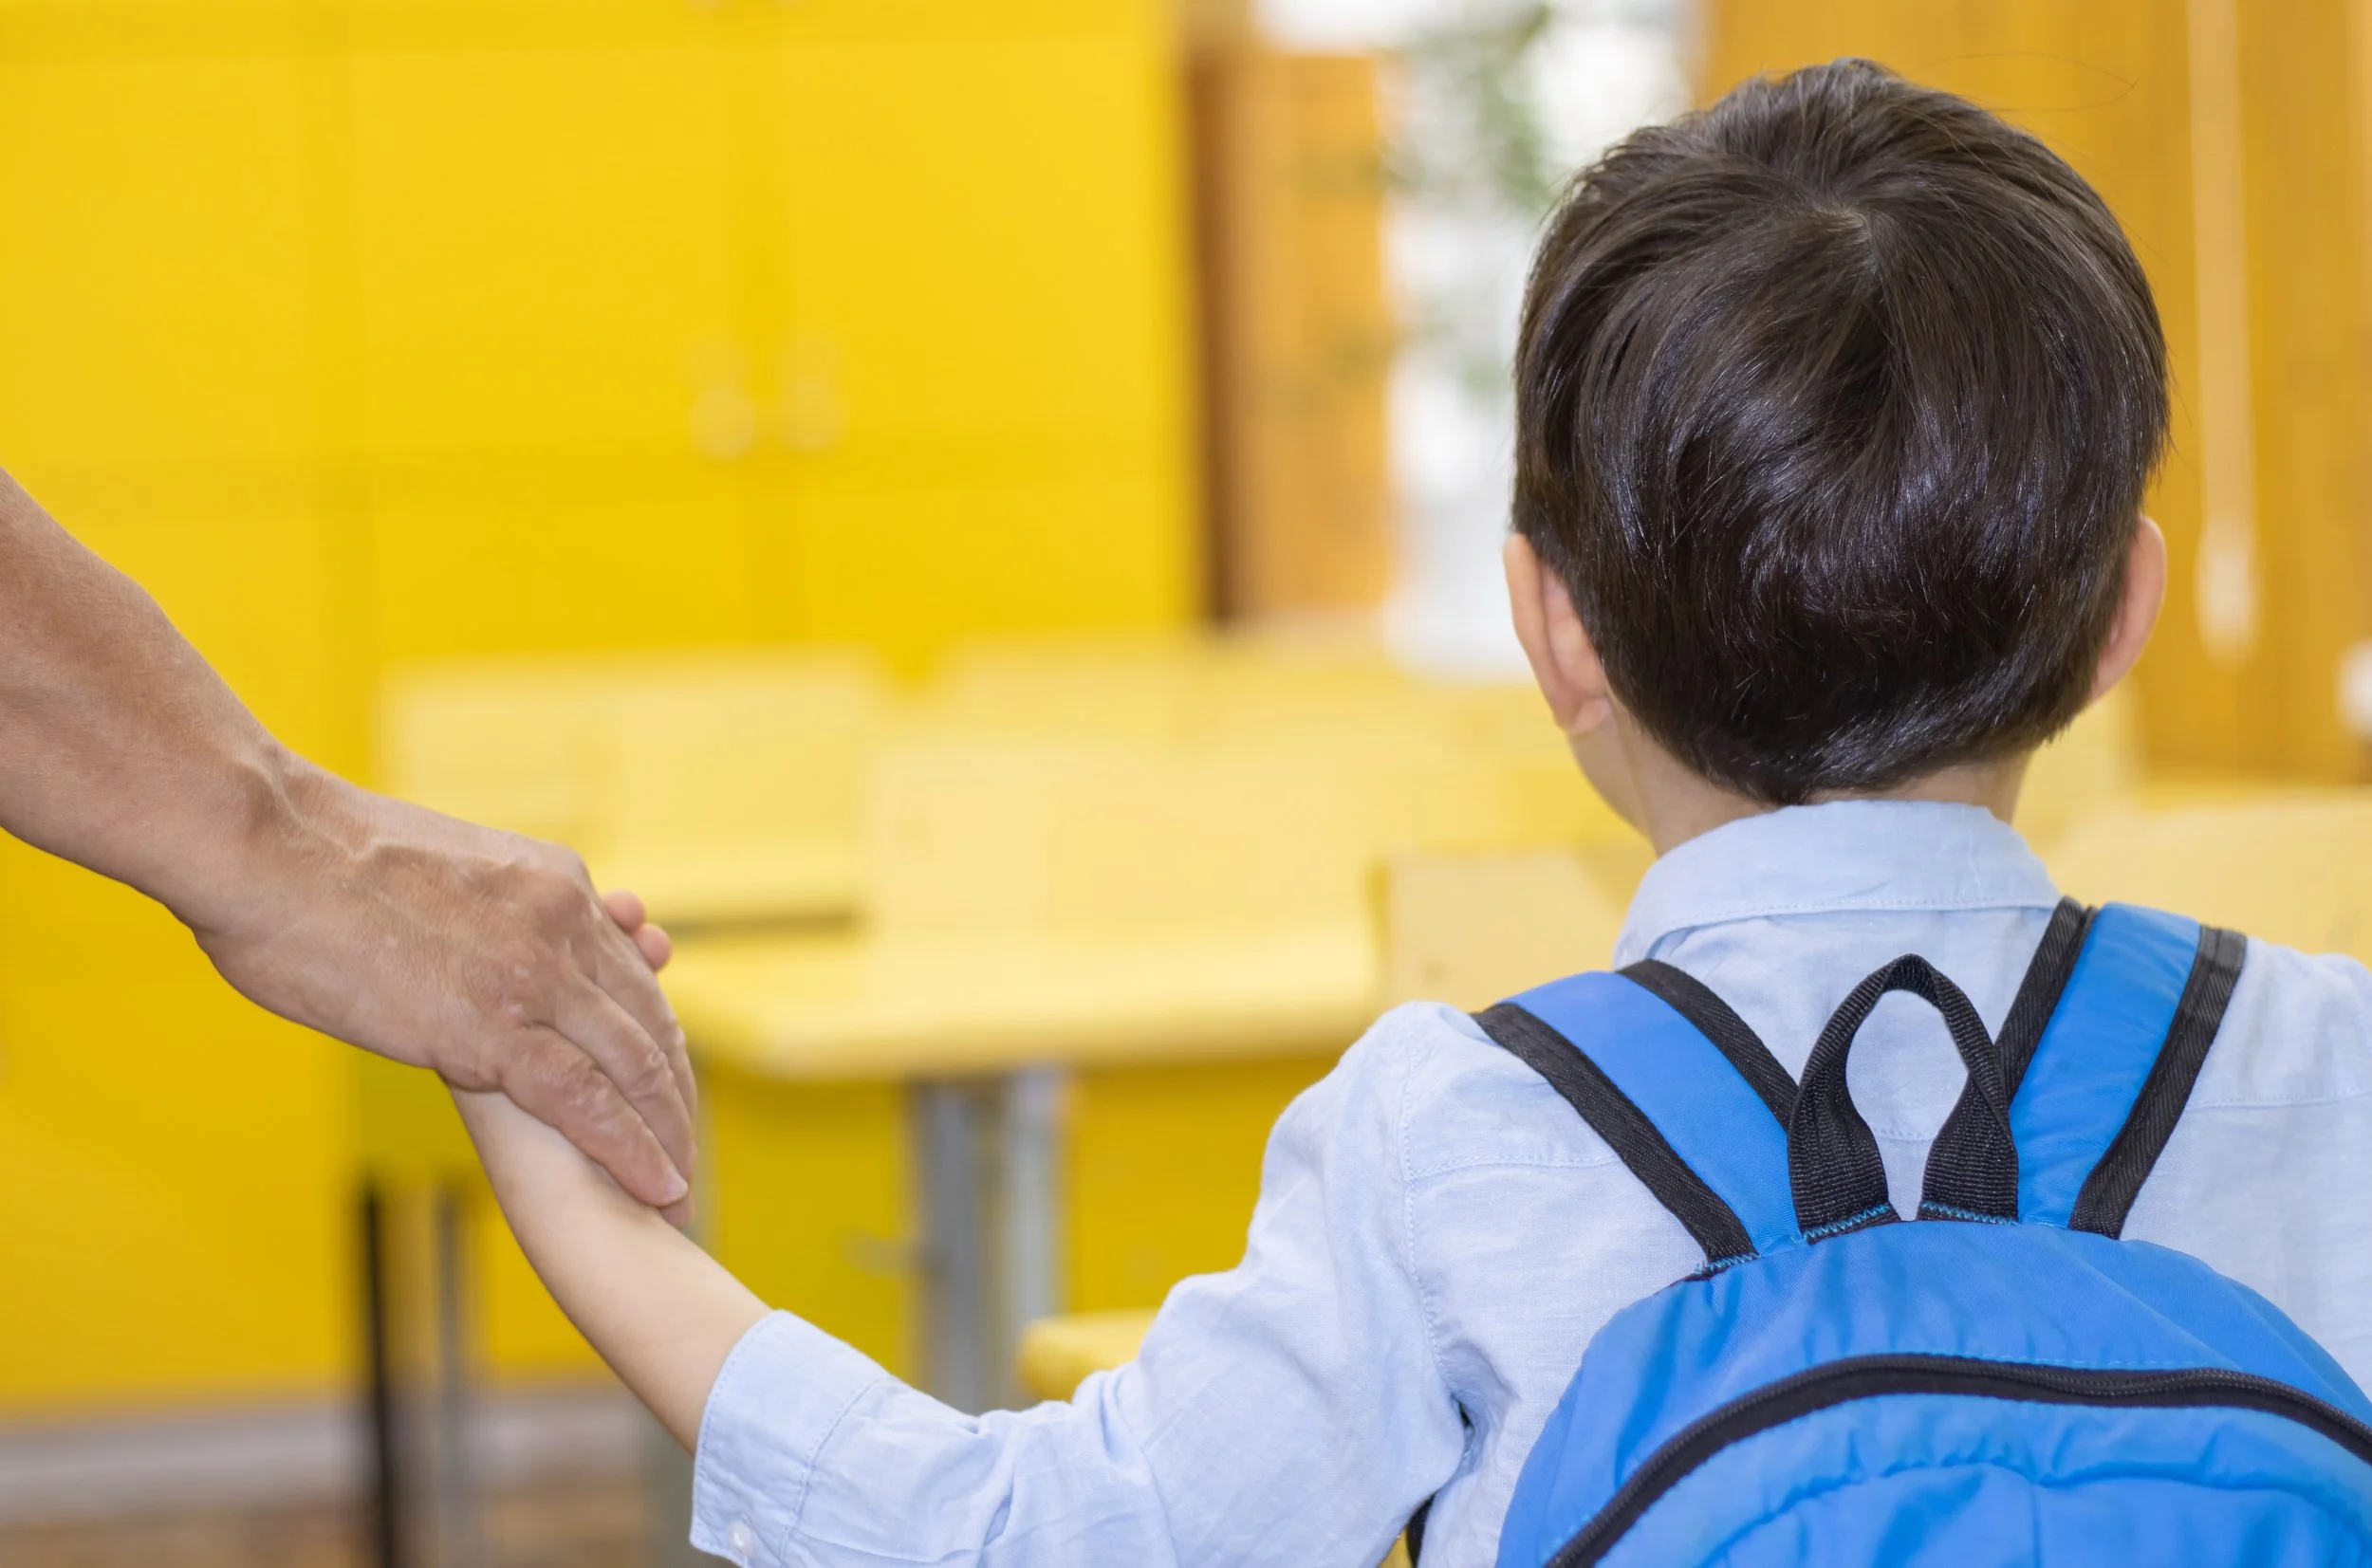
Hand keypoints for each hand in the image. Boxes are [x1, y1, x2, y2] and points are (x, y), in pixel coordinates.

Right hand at [188, 763, 697, 1222]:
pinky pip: (584, 1098)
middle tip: (688, 1146)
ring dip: (665, 1133)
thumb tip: (468, 926)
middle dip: (674, 1093)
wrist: (268, 842)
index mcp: (553, 880)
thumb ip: (483, 900)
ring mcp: (534, 974)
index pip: (630, 970)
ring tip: (681, 1186)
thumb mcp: (438, 863)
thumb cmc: (315, 853)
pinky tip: (652, 1186)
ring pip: (634, 1064)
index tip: (668, 1078)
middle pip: (649, 1021)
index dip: (655, 1032)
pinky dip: (627, 1149)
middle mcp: (564, 922)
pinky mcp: (491, 1026)